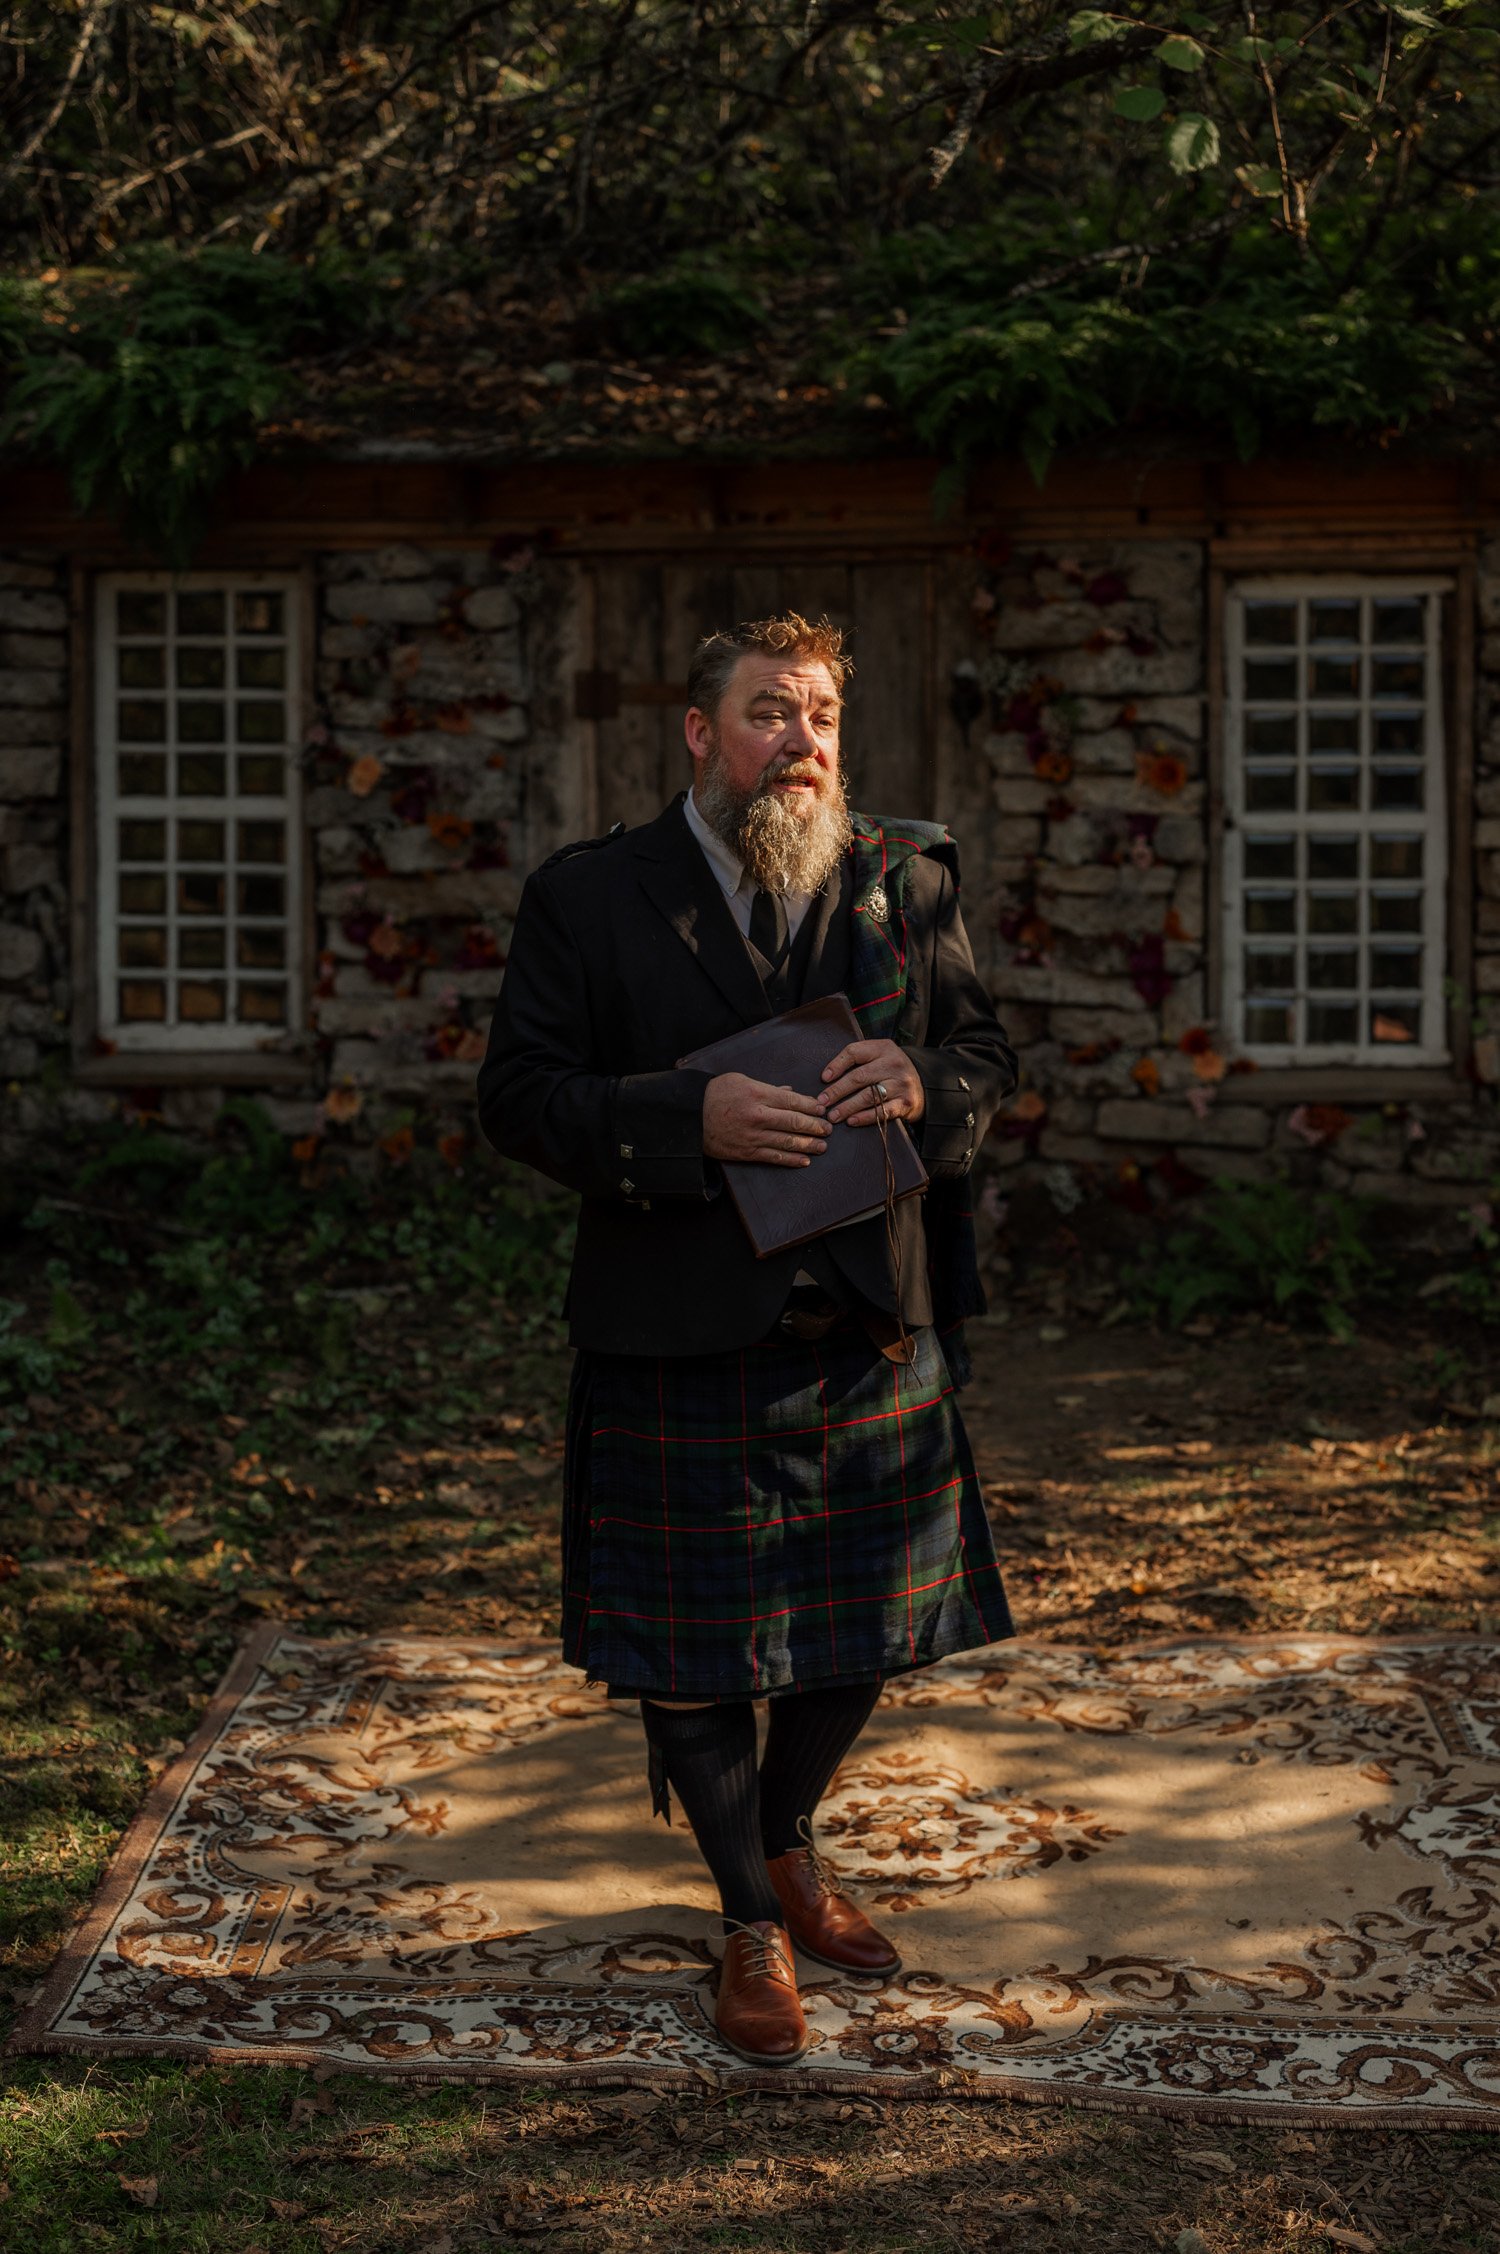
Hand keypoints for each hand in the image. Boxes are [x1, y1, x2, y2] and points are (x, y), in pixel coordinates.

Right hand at [702, 1072, 830, 1166]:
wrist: (691, 1117)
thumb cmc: (715, 1094)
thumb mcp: (741, 1080)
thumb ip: (768, 1087)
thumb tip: (790, 1092)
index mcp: (757, 1093)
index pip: (792, 1100)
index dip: (811, 1106)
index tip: (823, 1108)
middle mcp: (757, 1116)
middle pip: (794, 1122)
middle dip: (815, 1126)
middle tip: (829, 1129)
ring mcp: (752, 1136)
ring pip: (787, 1142)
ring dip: (808, 1145)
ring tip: (823, 1146)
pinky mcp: (747, 1152)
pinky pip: (773, 1158)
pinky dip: (791, 1160)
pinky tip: (804, 1160)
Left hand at [817, 1038, 923, 1127]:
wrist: (924, 1085)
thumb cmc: (891, 1070)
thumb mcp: (879, 1056)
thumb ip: (858, 1060)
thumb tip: (826, 1077)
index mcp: (883, 1048)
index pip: (854, 1052)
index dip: (836, 1065)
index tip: (823, 1078)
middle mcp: (893, 1064)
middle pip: (859, 1077)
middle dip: (837, 1091)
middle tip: (822, 1102)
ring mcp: (901, 1084)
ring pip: (868, 1096)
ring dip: (847, 1107)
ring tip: (832, 1115)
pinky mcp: (906, 1102)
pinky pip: (882, 1111)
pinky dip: (865, 1117)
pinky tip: (851, 1121)